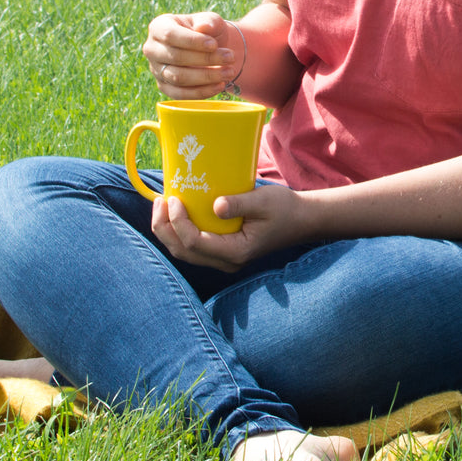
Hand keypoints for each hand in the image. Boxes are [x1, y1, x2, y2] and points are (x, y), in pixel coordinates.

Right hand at [142, 11, 242, 98]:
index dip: (192, 41)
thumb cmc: (207, 31)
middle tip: (230, 57)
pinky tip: (220, 85)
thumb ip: (208, 21)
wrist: (209, 49)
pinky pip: (180, 94)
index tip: (214, 44)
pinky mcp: (164, 87)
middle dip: (205, 59)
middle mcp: (152, 49)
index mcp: (158, 27)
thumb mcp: (210, 21)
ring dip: (206, 77)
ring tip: (229, 72)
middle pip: (175, 57)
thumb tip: (204, 27)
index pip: (170, 35)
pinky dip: (201, 92)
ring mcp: (156, 69)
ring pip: (178, 77)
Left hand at [150, 182, 308, 271]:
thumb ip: (240, 203)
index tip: (173, 198)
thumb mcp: (263, 200)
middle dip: (164, 228)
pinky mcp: (223, 251)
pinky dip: (179, 232)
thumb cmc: (284, 208)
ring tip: (161, 205)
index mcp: (236, 252)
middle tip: (160, 200)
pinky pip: (193, 247)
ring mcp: (224, 259)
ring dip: (168, 231)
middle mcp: (227, 261)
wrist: (302, 220)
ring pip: (185, 252)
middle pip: (184, 252)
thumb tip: (216, 205)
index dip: (178, 223)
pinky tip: (174, 213)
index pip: (195, 243)